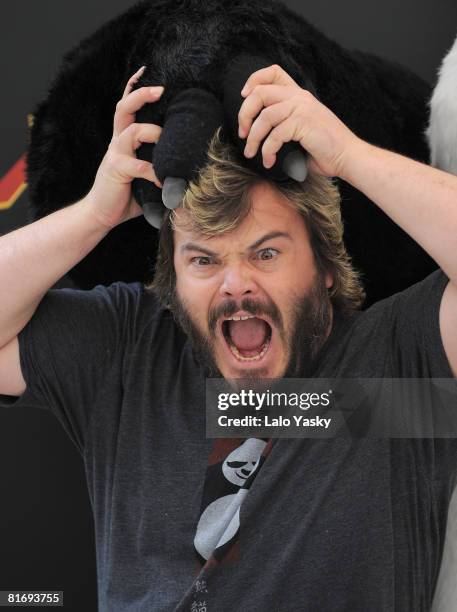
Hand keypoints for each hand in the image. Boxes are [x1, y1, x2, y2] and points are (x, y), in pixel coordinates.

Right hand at [86, 66, 163, 229]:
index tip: (146, 71)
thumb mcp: (144, 177)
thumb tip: (187, 166)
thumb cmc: (125, 196)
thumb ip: (158, 166)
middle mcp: (117, 143)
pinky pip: (139, 165)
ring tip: (166, 142)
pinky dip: (154, 172)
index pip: (126, 107)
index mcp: (122, 141)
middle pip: (124, 108)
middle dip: (141, 95)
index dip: (134, 88)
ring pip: (132, 131)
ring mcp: (115, 154)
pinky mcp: (116, 170)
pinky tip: (165, 182)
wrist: (101, 215)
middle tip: (161, 89)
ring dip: (153, 133)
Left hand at [238, 64, 361, 177]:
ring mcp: (302, 108)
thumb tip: (256, 136)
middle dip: (244, 114)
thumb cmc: (324, 150)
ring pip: (264, 116)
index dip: (253, 80)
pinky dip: (267, 151)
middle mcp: (300, 97)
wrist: (347, 157)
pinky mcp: (303, 123)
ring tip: (251, 153)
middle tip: (243, 134)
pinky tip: (269, 162)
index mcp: (299, 95)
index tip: (244, 98)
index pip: (273, 72)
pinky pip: (275, 135)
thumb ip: (282, 126)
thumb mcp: (301, 131)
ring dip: (253, 138)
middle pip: (260, 93)